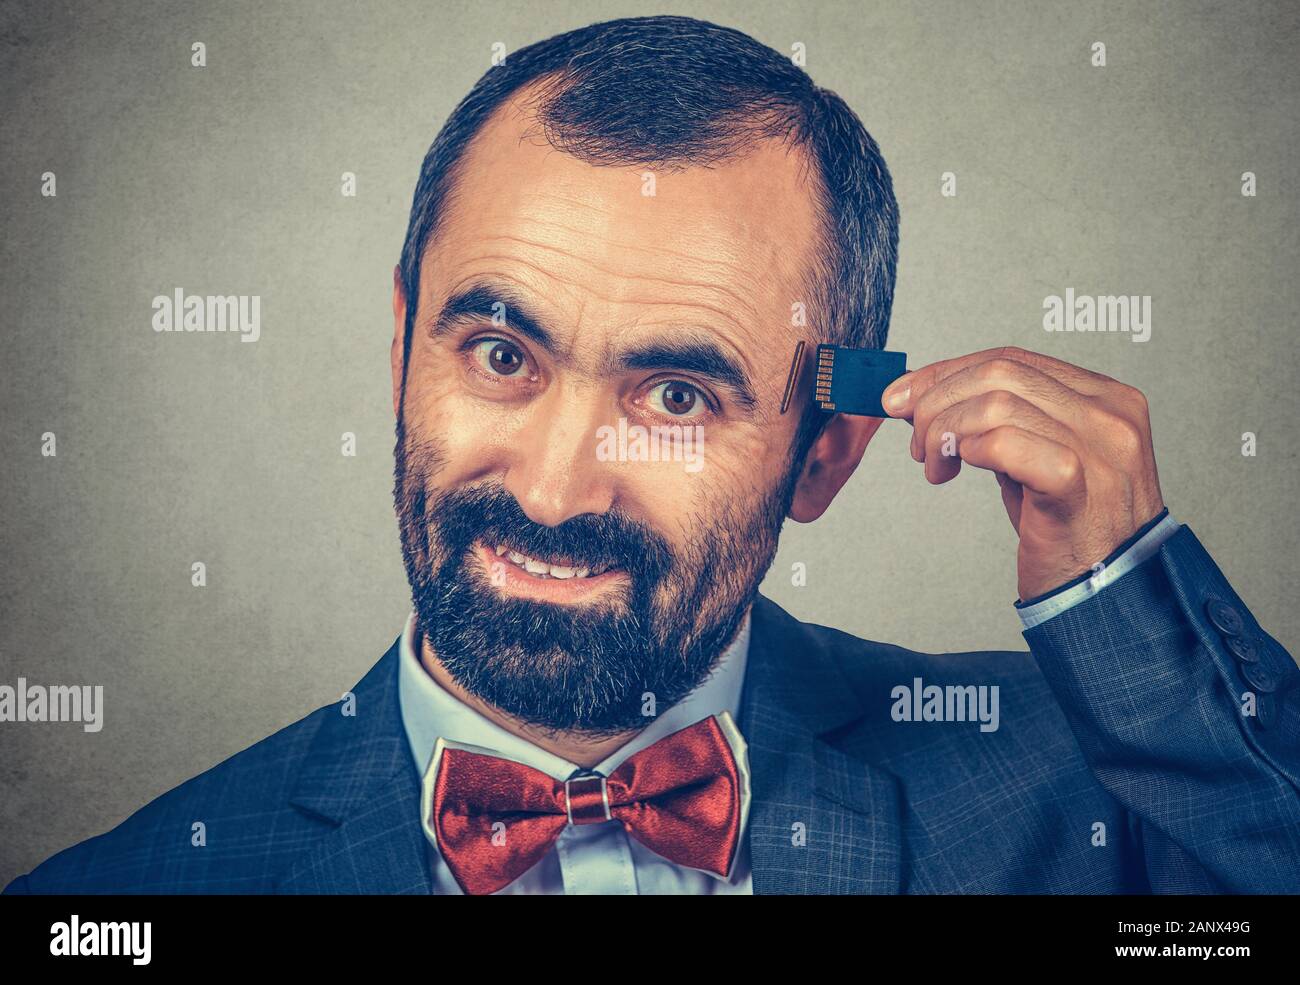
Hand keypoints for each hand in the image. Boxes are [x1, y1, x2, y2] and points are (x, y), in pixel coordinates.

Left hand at [880, 346, 1164, 600]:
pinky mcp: (1077, 483)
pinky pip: (1004, 443)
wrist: (1107, 594)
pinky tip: (960, 471)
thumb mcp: (1037, 458)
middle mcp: (1110, 414)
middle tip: (916, 441)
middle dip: (937, 400)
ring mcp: (1099, 446)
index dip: (947, 372)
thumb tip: (927, 395)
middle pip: (999, 372)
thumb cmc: (1067, 529)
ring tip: (936, 467)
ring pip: (995, 403)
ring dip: (945, 431)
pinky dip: (969, 450)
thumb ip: (999, 421)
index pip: (1013, 359)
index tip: (903, 395)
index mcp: (1106, 398)